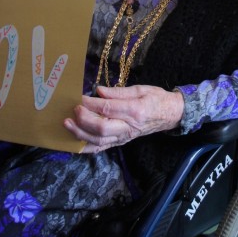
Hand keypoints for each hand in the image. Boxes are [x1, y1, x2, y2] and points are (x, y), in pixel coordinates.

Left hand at [64, 84, 183, 153]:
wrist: (170, 115)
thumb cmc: (156, 99)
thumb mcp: (141, 88)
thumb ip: (118, 92)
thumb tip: (98, 91)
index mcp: (135, 110)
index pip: (108, 108)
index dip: (91, 103)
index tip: (79, 96)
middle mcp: (128, 127)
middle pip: (102, 128)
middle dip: (84, 119)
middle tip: (73, 109)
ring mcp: (124, 137)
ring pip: (99, 140)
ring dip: (80, 133)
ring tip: (67, 124)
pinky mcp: (121, 142)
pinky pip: (101, 148)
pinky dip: (86, 147)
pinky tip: (74, 143)